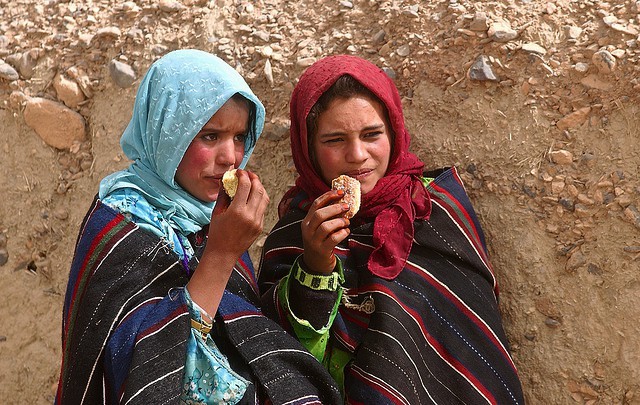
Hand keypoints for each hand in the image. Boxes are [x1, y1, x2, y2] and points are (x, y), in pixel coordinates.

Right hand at [186, 170, 268, 317]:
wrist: (223, 254)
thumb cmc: (217, 233)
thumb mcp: (217, 213)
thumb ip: (223, 195)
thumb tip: (227, 181)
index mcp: (237, 211)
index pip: (245, 186)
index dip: (243, 175)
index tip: (239, 172)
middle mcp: (250, 215)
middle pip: (258, 189)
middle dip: (254, 178)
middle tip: (248, 174)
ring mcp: (257, 221)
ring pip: (264, 198)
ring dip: (260, 188)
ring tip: (253, 183)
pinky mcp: (260, 226)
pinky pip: (263, 208)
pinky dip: (259, 199)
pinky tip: (253, 197)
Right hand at [301, 189, 350, 273]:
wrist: (315, 264)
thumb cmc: (320, 241)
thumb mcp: (318, 228)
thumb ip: (326, 216)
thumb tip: (342, 202)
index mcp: (306, 221)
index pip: (316, 204)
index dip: (328, 196)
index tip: (340, 192)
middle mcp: (308, 230)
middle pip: (319, 214)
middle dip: (335, 208)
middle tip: (346, 207)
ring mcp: (314, 241)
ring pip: (326, 226)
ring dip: (339, 222)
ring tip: (346, 223)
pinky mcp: (322, 250)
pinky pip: (334, 238)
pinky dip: (342, 233)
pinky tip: (346, 232)